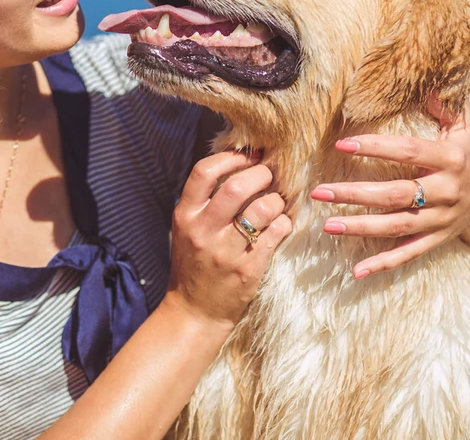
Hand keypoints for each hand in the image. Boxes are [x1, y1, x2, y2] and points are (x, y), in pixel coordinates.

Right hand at [164, 150, 290, 328]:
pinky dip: (284, 223)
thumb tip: (236, 165)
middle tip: (270, 175)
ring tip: (277, 202)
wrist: (193, 312)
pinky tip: (282, 224)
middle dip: (260, 174)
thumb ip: (203, 201)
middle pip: (236, 187)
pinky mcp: (248, 269)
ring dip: (276, 200)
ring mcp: (226, 251)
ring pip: (261, 209)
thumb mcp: (186, 229)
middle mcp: (203, 230)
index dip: (230, 158)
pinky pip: (275, 234)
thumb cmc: (193, 264)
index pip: (204, 172)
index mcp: (185, 216)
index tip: (249, 156)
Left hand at [310, 98, 469, 278]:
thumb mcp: (464, 126)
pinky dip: (384, 265)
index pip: (408, 152)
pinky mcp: (437, 240)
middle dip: (355, 194)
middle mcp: (446, 192)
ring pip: (397, 226)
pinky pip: (409, 254)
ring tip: (327, 225)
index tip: (342, 143)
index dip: (376, 148)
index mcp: (450, 159)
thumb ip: (443, 105)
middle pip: (396, 194)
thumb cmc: (469, 152)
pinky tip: (356, 273)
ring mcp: (441, 220)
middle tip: (319, 192)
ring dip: (361, 228)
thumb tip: (424, 79)